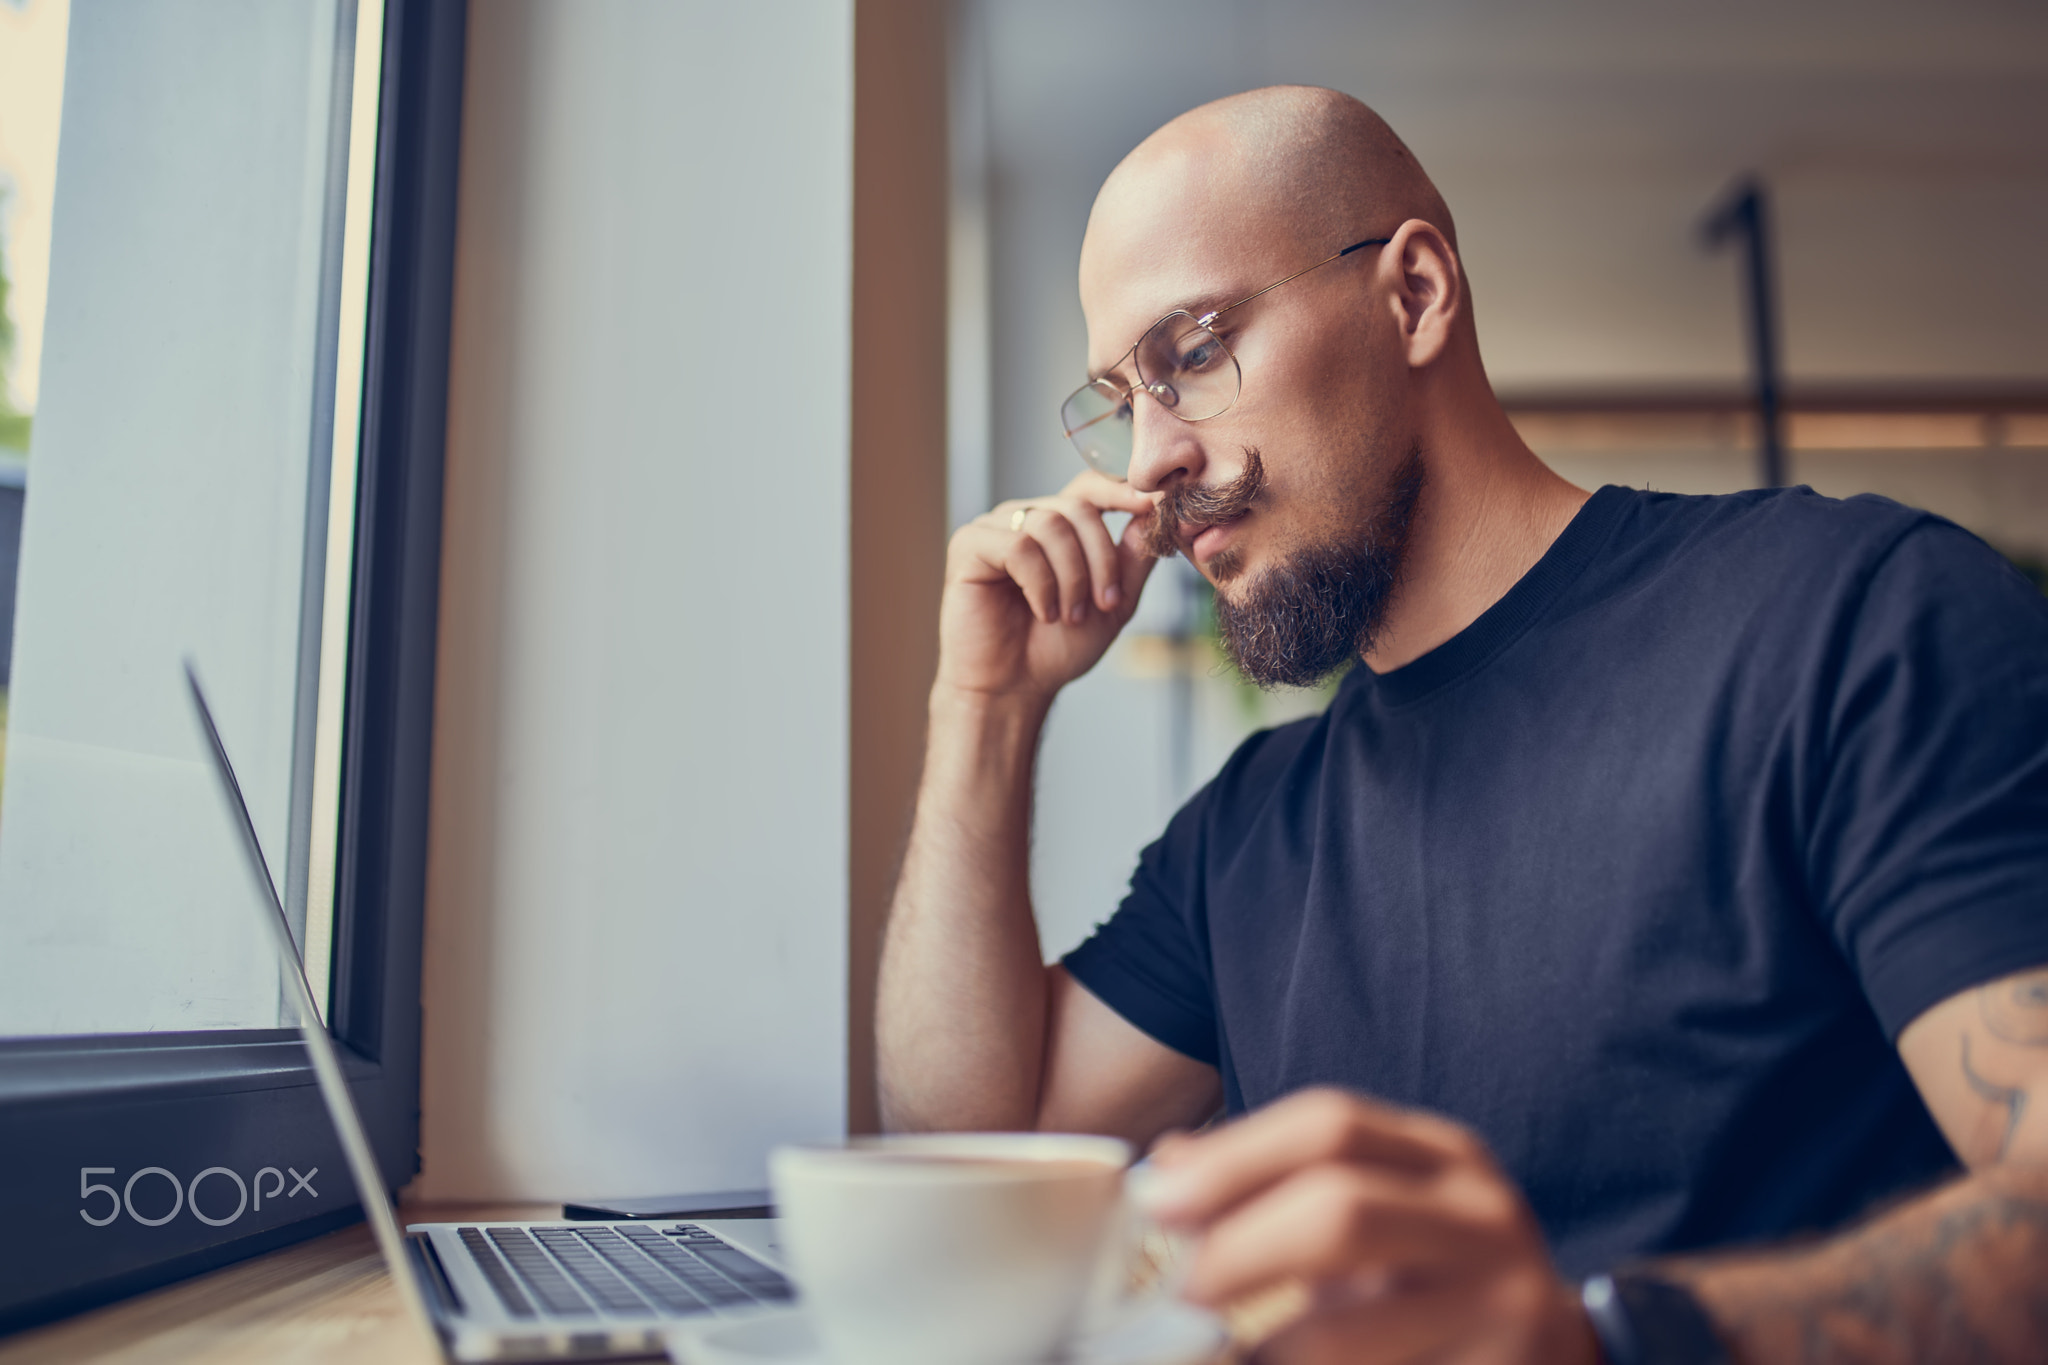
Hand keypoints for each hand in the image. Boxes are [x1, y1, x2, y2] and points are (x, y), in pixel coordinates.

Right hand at [934, 471, 1159, 703]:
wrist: (1015, 688)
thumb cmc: (1057, 648)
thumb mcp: (1114, 602)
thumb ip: (1133, 557)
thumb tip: (1155, 510)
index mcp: (1057, 526)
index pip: (1090, 486)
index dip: (1120, 490)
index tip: (1153, 503)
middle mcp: (1024, 519)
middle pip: (1077, 507)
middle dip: (1100, 559)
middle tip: (1104, 604)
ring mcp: (994, 528)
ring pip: (1050, 525)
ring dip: (1071, 578)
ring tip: (1069, 616)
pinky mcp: (969, 545)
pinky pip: (1017, 547)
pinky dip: (1040, 584)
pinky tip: (1043, 612)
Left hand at [1142, 1089, 1596, 1364]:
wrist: (1558, 1353)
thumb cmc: (1436, 1277)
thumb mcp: (1375, 1207)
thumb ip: (1277, 1181)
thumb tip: (1165, 1168)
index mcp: (1443, 1155)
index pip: (1331, 1124)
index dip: (1235, 1158)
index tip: (1159, 1203)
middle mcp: (1481, 1218)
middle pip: (1343, 1211)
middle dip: (1239, 1250)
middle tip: (1176, 1291)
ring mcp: (1503, 1308)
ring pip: (1351, 1330)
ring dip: (1267, 1349)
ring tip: (1217, 1357)